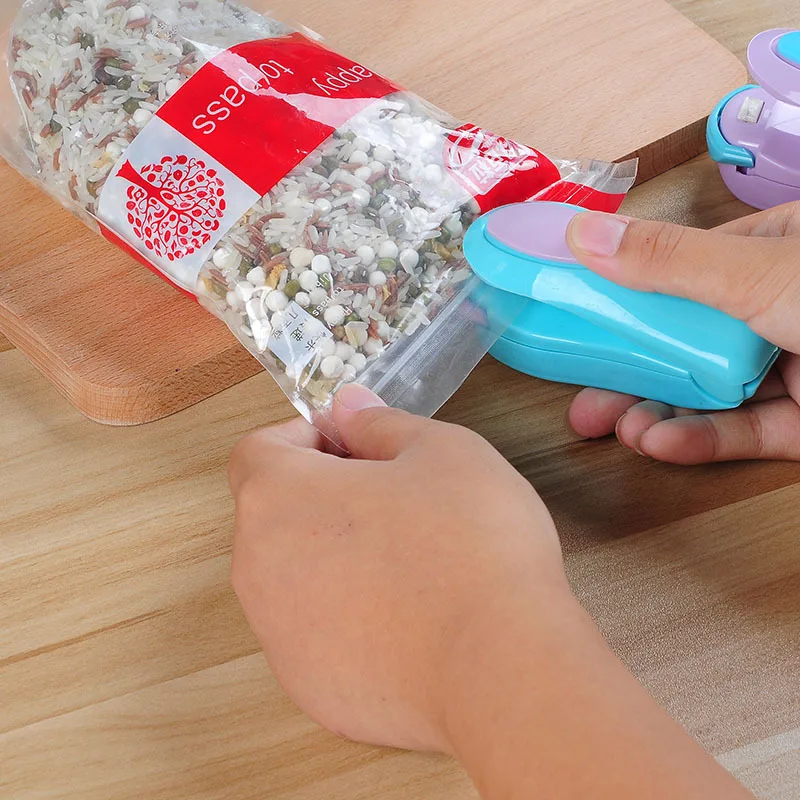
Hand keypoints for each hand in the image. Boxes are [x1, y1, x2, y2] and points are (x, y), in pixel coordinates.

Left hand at [229, 384, 566, 752]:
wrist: (501, 667)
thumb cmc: (471, 544)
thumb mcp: (440, 450)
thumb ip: (379, 422)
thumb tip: (347, 408)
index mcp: (278, 497)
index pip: (259, 450)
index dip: (306, 438)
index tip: (354, 445)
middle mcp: (257, 567)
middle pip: (274, 514)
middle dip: (322, 496)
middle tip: (392, 499)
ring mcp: (277, 634)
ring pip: (293, 575)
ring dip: (332, 558)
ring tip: (404, 564)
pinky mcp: (306, 684)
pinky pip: (316, 633)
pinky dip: (346, 618)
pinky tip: (406, 621)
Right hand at [565, 202, 799, 463]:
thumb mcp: (757, 272)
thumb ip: (670, 260)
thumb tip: (586, 235)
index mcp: (772, 254)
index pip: (680, 270)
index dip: (622, 292)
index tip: (573, 312)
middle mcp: (776, 309)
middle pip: (683, 340)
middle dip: (628, 370)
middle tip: (581, 394)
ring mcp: (790, 368)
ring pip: (707, 392)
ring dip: (656, 411)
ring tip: (615, 427)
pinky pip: (741, 431)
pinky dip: (699, 440)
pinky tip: (658, 444)